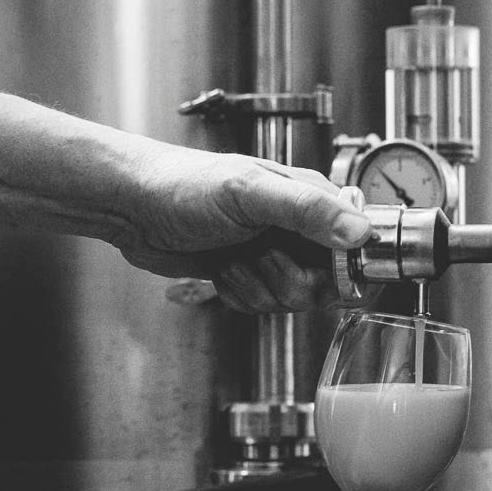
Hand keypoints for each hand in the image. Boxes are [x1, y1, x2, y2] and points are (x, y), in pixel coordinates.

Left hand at [112, 148, 371, 312]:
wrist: (132, 207)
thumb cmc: (184, 184)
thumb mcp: (249, 193)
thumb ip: (308, 211)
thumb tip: (359, 232)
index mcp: (309, 199)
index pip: (358, 244)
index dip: (346, 268)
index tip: (323, 272)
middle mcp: (297, 228)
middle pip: (326, 284)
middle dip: (290, 282)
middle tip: (264, 258)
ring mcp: (272, 253)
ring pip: (292, 300)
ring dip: (257, 288)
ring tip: (234, 258)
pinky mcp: (247, 274)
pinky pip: (261, 306)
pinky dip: (238, 295)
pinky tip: (220, 271)